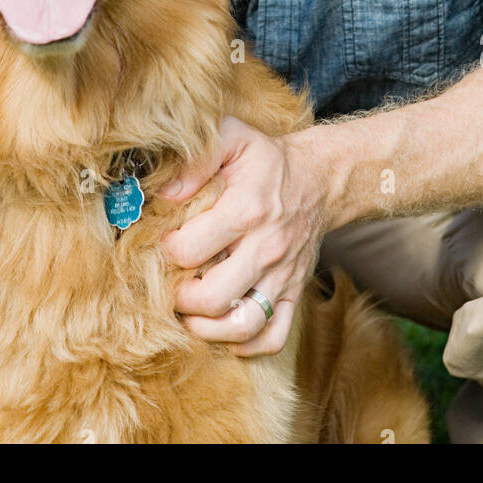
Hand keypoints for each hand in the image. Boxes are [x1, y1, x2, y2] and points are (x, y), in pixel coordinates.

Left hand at [157, 115, 333, 356]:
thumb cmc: (266, 160)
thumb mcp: (233, 137)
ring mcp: (283, 275)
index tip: (162, 241)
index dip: (165, 250)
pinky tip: (223, 328)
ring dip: (205, 328)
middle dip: (178, 297)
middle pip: (211, 297)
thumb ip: (197, 158)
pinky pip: (274, 336)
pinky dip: (245, 345)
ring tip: (189, 313)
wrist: (320, 178)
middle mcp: (266, 248)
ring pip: (241, 325)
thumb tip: (165, 193)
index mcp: (246, 209)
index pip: (189, 249)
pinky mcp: (294, 293)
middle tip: (170, 283)